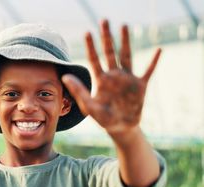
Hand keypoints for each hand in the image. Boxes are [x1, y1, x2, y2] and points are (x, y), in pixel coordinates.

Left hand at [62, 20, 160, 134]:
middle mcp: (113, 76)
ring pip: (126, 56)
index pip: (94, 59)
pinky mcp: (140, 85)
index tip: (87, 32)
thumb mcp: (90, 106)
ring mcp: (127, 79)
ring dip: (125, 41)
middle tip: (103, 20)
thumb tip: (65, 76)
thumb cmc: (104, 118)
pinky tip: (159, 50)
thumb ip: (79, 91)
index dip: (91, 46)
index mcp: (101, 80)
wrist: (121, 127)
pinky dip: (154, 61)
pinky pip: (148, 71)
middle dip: (107, 37)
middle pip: (109, 52)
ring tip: (123, 25)